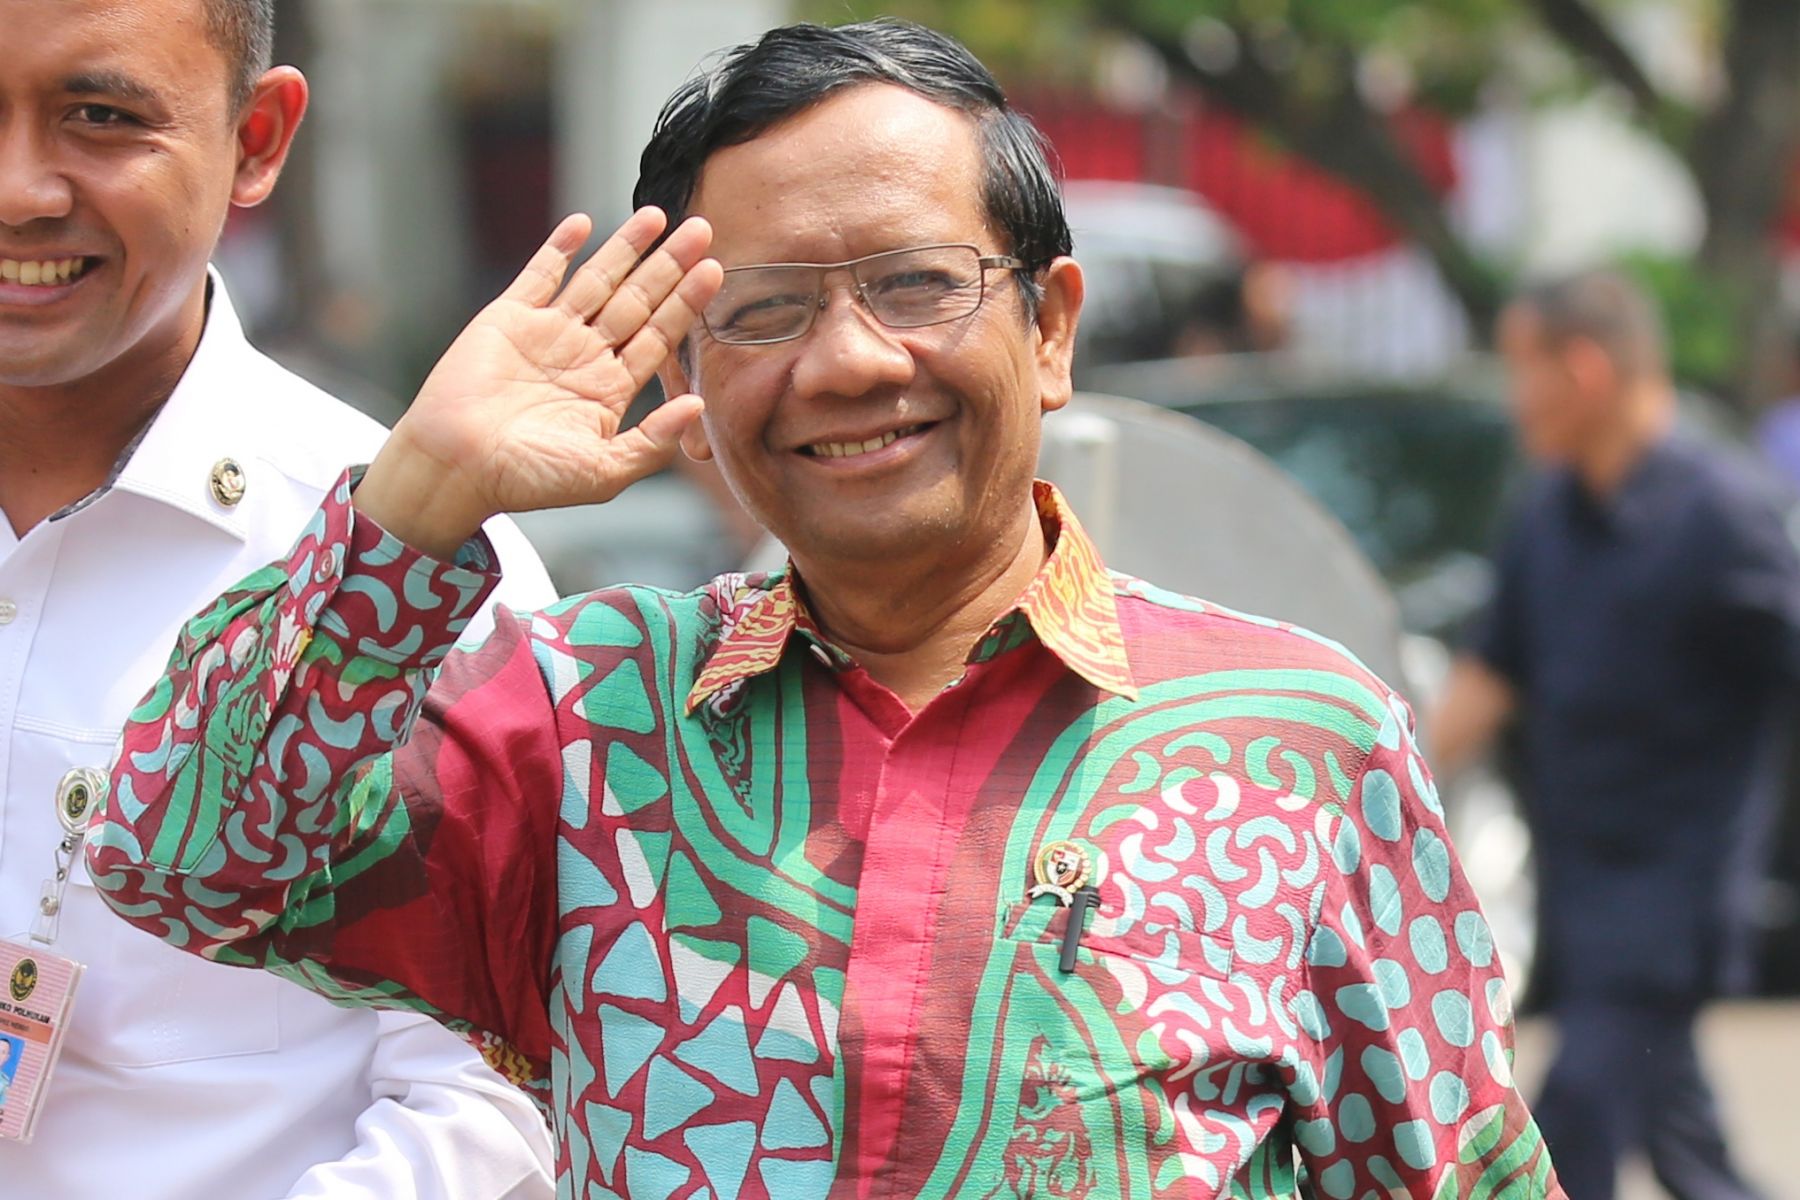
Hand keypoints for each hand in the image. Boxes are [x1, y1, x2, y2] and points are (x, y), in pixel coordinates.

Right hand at [354, 209, 722, 557]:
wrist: (457, 467)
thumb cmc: (527, 480)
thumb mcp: (604, 472)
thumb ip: (652, 441)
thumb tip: (698, 404)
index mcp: (610, 390)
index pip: (659, 336)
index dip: (686, 303)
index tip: (714, 271)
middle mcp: (585, 356)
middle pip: (637, 300)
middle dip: (669, 266)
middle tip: (701, 229)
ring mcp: (548, 333)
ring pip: (597, 280)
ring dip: (626, 248)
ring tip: (657, 216)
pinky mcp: (509, 318)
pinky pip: (541, 274)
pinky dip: (561, 248)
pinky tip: (585, 222)